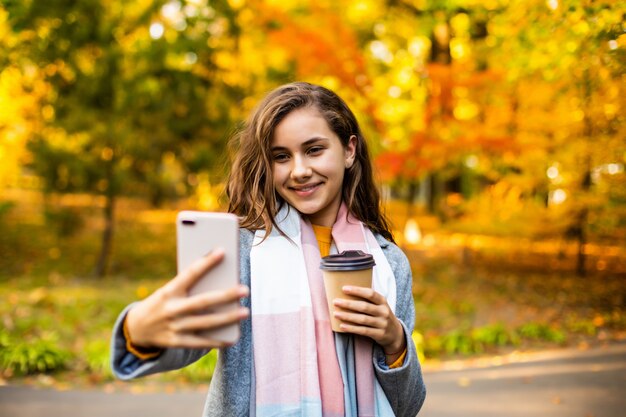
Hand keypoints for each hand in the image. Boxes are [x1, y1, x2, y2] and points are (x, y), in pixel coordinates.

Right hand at [125, 248, 248, 349]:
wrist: (136, 329)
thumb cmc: (162, 303)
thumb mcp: (168, 291)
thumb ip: (188, 286)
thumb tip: (218, 280)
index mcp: (169, 291)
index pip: (189, 274)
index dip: (206, 263)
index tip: (222, 251)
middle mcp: (171, 309)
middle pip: (203, 302)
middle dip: (226, 295)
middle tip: (245, 290)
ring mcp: (174, 327)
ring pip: (206, 323)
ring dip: (227, 318)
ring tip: (245, 312)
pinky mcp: (176, 342)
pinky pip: (201, 343)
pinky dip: (217, 341)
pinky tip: (232, 338)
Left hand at [332, 286, 405, 363]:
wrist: (396, 334)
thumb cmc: (381, 316)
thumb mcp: (380, 306)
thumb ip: (368, 300)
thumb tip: (346, 292)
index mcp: (383, 301)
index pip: (370, 293)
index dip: (357, 290)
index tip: (344, 288)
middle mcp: (383, 312)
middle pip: (364, 306)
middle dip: (348, 304)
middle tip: (335, 301)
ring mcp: (382, 324)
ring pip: (362, 319)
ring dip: (347, 316)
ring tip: (336, 314)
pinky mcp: (379, 334)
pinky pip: (363, 331)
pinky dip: (352, 328)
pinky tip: (342, 326)